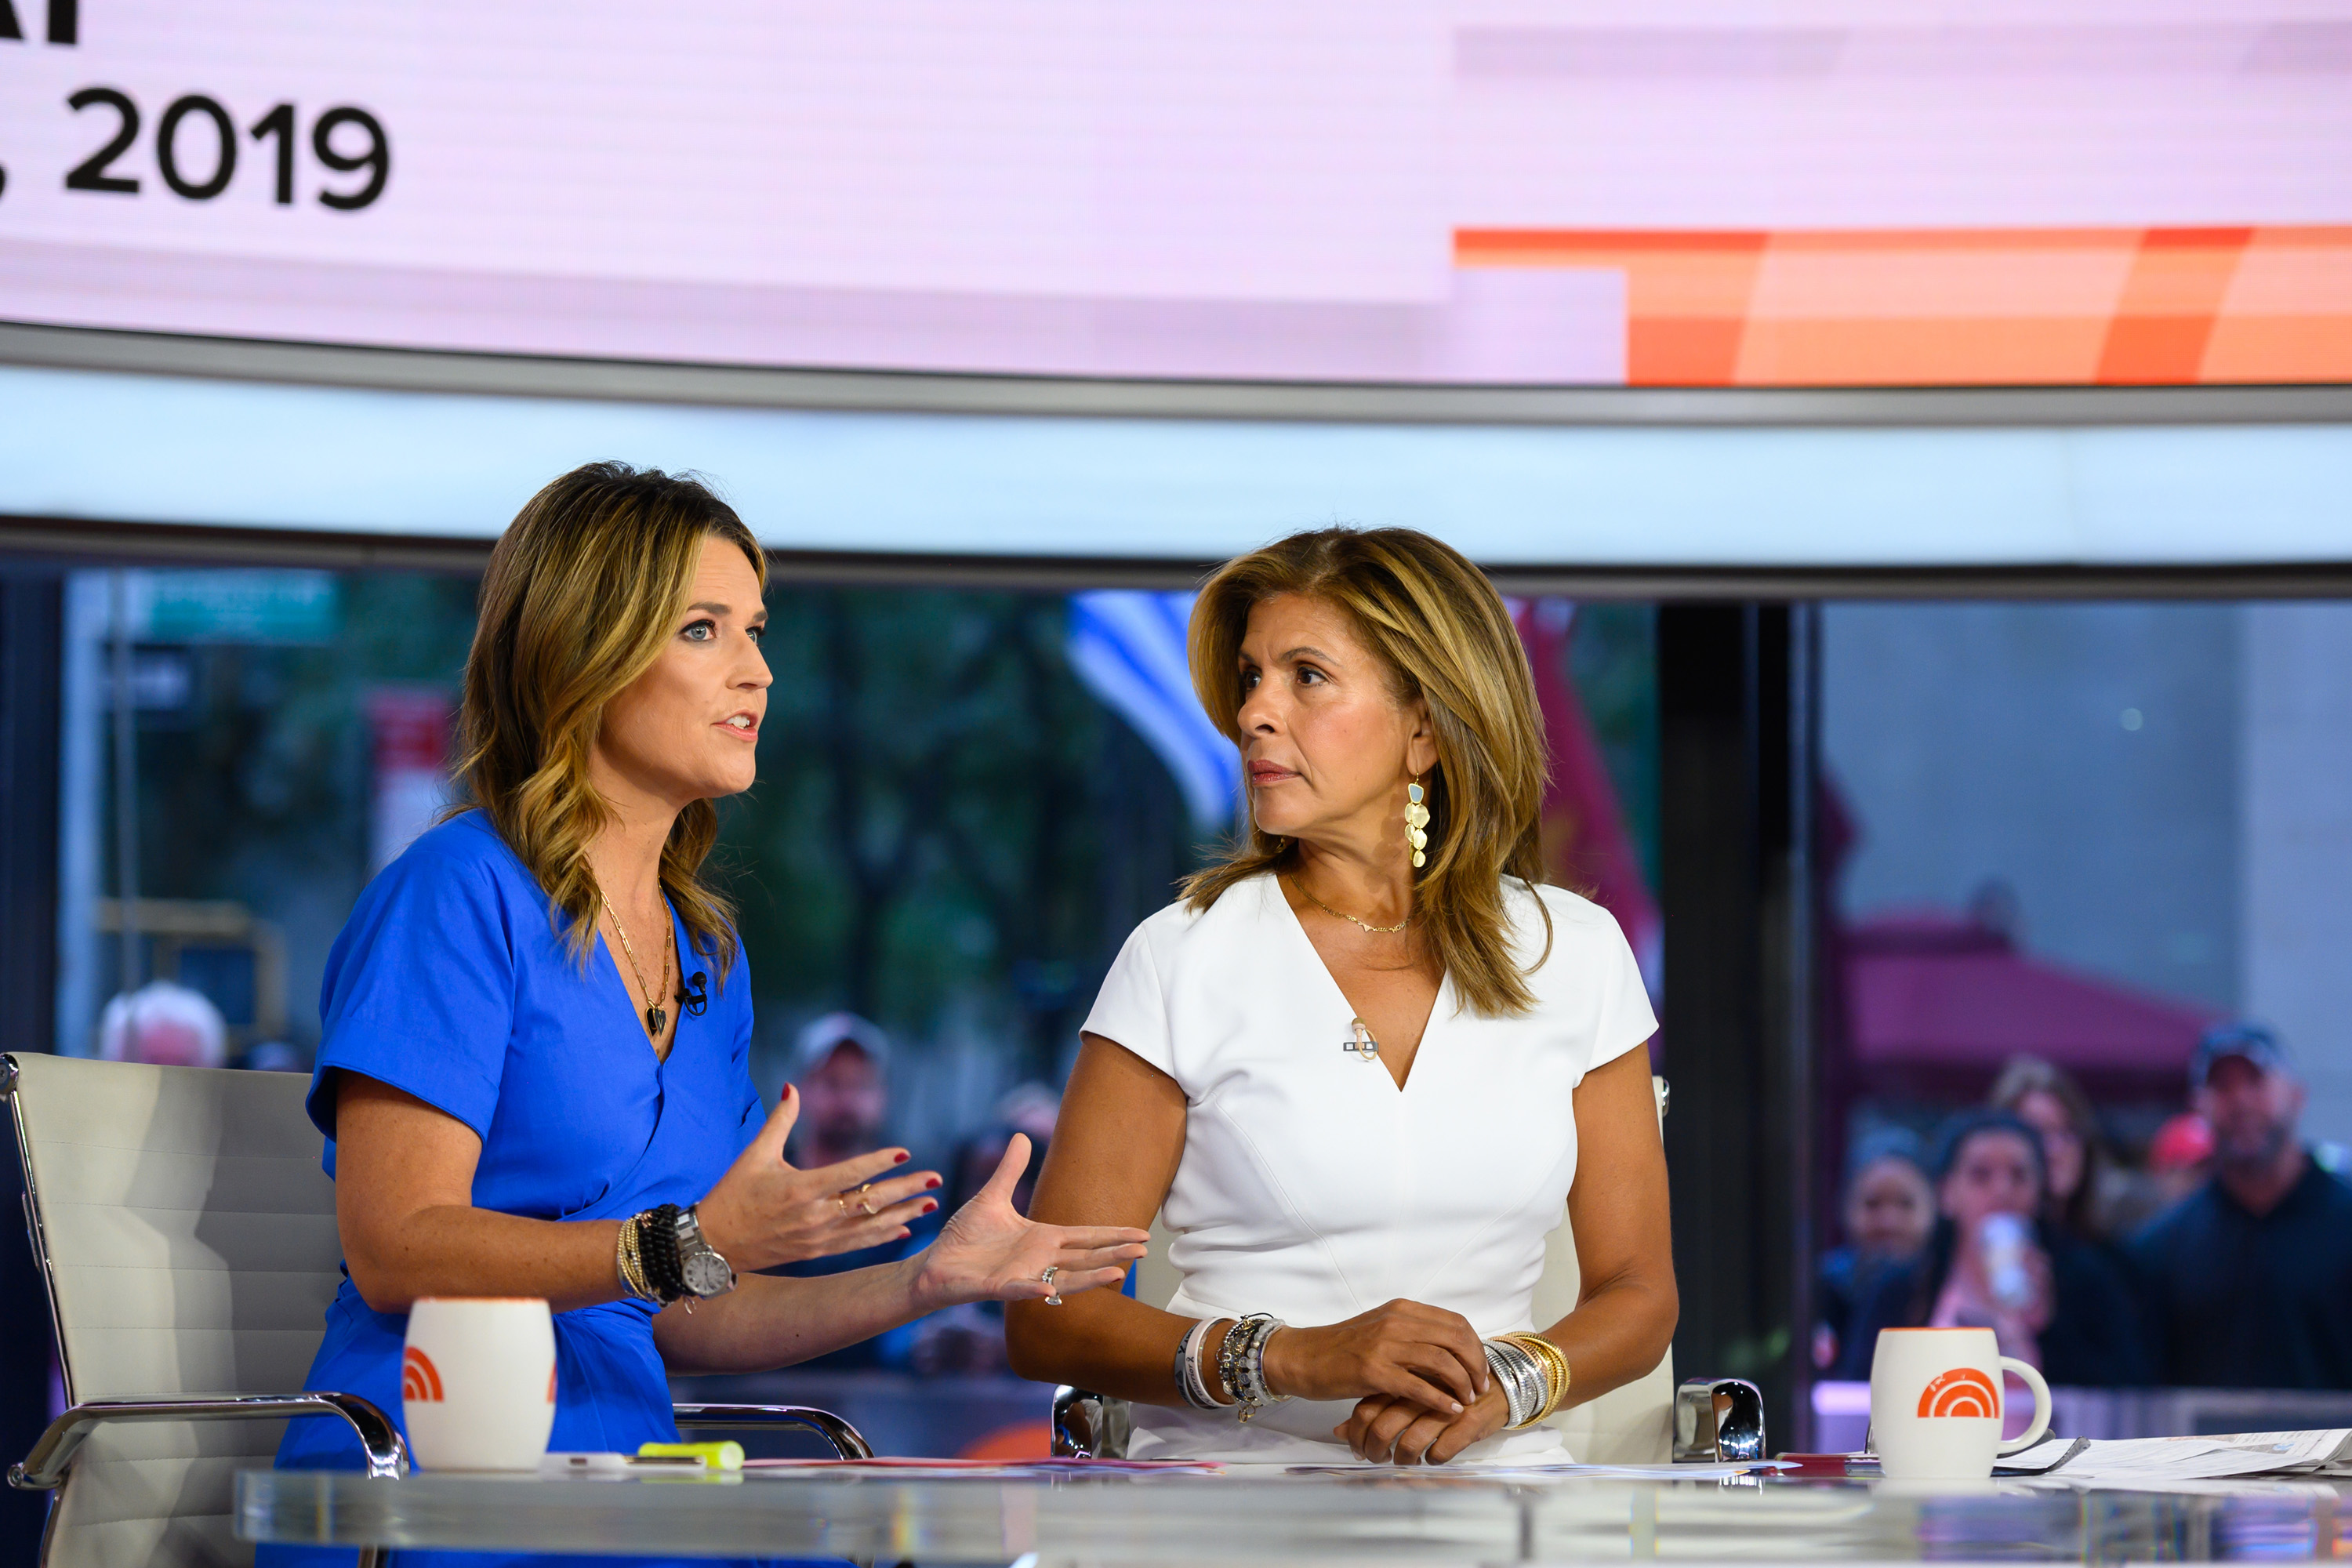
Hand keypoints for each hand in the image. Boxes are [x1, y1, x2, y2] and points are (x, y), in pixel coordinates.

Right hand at [695, 1086, 940, 1272]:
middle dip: (905, 1190)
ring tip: (930, 1205)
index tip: (905, 1152)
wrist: (712, 1243)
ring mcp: (818, 1238)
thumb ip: (780, 1120)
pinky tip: (904, 1229)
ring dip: (903, 1215)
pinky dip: (882, 1237)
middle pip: (870, 1201)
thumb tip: (792, 1086)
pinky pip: (857, 1244)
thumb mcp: (755, 1155)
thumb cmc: (733, 1193)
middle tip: (935, 1179)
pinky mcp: (817, 1252)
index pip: (850, 1173)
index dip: (879, 1162)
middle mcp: (814, 1216)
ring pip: (870, 1227)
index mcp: (800, 1189)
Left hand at [908, 1134, 1147, 1310]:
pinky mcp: (998, 1288)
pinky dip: (1035, 1288)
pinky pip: (1020, 1289)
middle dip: (1114, 1254)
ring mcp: (1022, 1275)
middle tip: (1145, 1252)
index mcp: (1042, 1238)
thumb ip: (1010, 1170)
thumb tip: (1022, 1135)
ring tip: (1117, 1273)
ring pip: (1064, 1278)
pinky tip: (1050, 1287)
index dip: (1113, 1235)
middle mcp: (1039, 1259)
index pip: (1086, 1237)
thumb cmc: (964, 1237)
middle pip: (1085, 1257)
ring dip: (1090, 1278)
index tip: (1143, 1235)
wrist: (935, 1263)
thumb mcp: (992, 1197)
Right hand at [1258, 1299, 1488, 1416]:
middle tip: (1479, 1388)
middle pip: (1454, 1339)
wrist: (1305, 1357)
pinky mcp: (1373, 1371)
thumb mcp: (1382, 1330)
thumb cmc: (1343, 1348)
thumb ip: (1413, 1334)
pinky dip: (1439, 1399)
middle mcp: (1396, 1322)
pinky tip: (1448, 1410)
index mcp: (1402, 1310)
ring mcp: (1384, 1345)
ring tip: (1466, 1400)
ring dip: (1461, 1383)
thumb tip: (1450, 1351)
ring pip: (1441, 1361)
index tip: (1480, 1369)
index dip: (1474, 1347)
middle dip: (1475, 1366)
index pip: (1455, 1323)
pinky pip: (1417, 1386)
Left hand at [1338, 1381, 1508, 1464]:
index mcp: (1402, 1378)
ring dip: (1403, 1460)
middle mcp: (1419, 1392)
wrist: (1497, 1380)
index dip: (1356, 1436)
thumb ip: (1372, 1407)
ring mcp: (1443, 1407)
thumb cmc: (1443, 1387)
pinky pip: (1441, 1451)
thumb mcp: (1405, 1391)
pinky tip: (1432, 1458)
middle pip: (1382, 1428)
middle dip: (1375, 1452)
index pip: (1366, 1409)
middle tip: (1378, 1459)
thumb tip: (1337, 1431)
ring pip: (1409, 1444)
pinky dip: (1432, 1460)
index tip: (1358, 1450)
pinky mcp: (1468, 1422)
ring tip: (1404, 1462)